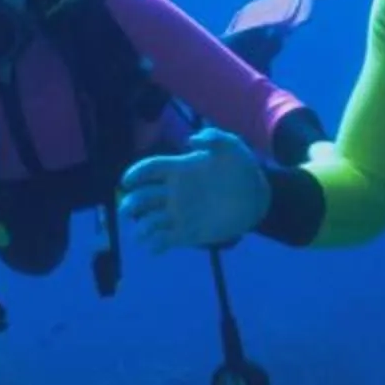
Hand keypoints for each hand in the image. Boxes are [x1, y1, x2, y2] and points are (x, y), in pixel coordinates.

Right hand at [116, 128, 271, 252]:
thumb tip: (190, 141)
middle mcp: (173, 193)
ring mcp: (180, 214)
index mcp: (178, 169)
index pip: (149, 170)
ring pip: (150, 221)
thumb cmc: (242, 168)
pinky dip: (156, 245)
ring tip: (141, 233)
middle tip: (127, 209)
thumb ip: (213, 137)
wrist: (257, 196)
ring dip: (141, 228)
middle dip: (131, 204)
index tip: (126, 182)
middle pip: (143, 198)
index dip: (135, 174)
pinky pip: (166, 240)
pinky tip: (154, 247)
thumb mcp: (231, 145)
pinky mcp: (188, 233)